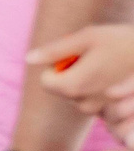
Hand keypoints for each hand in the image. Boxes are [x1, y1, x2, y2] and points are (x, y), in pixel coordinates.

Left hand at [27, 24, 133, 150]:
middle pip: (61, 89)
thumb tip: (28, 58)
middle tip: (95, 58)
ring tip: (107, 66)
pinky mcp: (113, 112)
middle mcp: (84, 104)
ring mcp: (100, 110)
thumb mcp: (86, 37)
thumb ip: (55, 50)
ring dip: (85, 80)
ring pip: (77, 94)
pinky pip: (93, 99)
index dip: (57, 65)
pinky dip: (98, 88)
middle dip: (70, 73)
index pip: (46, 81)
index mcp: (73, 86)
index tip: (76, 56)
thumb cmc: (121, 41)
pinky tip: (116, 77)